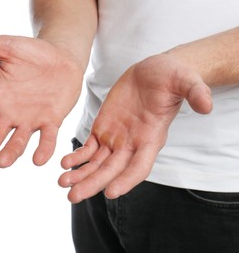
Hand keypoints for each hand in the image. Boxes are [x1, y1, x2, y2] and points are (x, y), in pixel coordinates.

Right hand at [0, 35, 82, 171]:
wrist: (63, 58)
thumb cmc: (34, 53)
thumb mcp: (7, 46)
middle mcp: (11, 113)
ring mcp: (32, 119)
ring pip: (18, 141)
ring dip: (10, 152)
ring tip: (1, 162)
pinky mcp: (52, 121)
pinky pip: (47, 137)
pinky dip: (43, 148)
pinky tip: (38, 160)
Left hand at [59, 54, 211, 202]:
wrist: (152, 71)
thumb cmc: (170, 77)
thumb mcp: (185, 80)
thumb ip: (195, 92)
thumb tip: (206, 105)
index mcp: (151, 138)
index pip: (139, 166)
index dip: (126, 180)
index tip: (110, 192)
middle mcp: (132, 144)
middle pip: (111, 171)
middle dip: (93, 184)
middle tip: (73, 197)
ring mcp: (116, 138)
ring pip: (96, 163)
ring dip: (80, 174)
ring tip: (62, 183)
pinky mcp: (103, 129)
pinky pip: (88, 148)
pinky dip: (77, 156)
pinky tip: (64, 162)